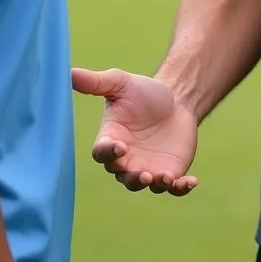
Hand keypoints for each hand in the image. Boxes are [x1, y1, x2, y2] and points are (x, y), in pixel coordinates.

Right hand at [71, 68, 198, 194]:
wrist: (176, 98)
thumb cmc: (144, 91)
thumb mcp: (120, 83)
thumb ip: (96, 82)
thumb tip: (69, 73)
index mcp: (111, 139)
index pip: (102, 153)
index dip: (108, 153)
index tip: (120, 146)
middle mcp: (126, 159)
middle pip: (123, 176)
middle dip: (132, 177)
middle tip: (144, 173)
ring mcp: (148, 168)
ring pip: (146, 184)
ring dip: (154, 184)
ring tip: (164, 178)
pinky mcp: (169, 171)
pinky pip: (173, 188)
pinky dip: (181, 189)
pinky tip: (192, 181)